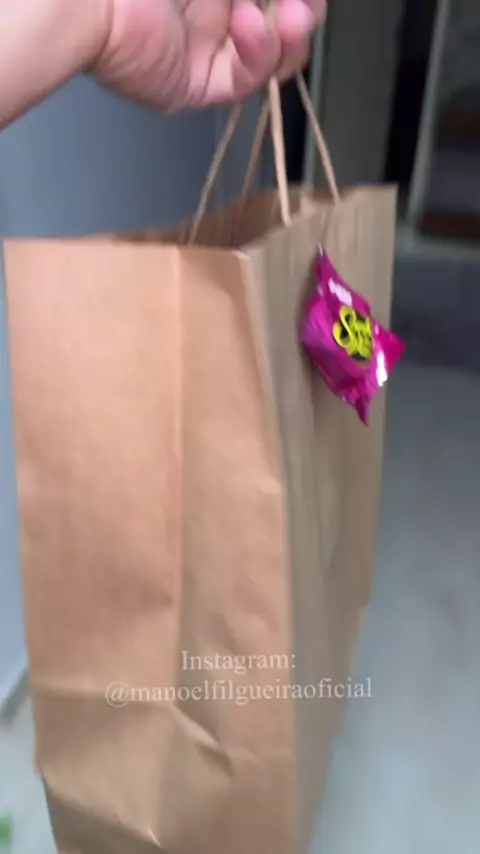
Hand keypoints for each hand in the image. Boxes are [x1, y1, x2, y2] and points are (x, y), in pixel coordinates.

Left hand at [93, 0, 325, 110]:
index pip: (272, 0)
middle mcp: (214, 15)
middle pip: (279, 29)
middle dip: (304, 15)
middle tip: (307, 4)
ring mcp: (205, 52)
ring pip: (268, 60)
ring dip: (290, 38)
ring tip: (296, 15)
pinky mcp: (195, 86)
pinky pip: (241, 81)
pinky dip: (257, 55)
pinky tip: (250, 25)